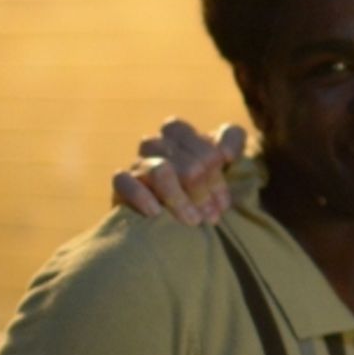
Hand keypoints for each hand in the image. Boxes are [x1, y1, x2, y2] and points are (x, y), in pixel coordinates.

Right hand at [111, 120, 246, 224]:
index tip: (224, 198)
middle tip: (212, 216)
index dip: (213, 163)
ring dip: (180, 199)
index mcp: (179, 133)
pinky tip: (156, 212)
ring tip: (194, 220)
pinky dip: (141, 196)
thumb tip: (226, 154)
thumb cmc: (205, 181)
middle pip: (188, 162)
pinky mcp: (121, 185)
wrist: (175, 215)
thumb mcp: (225, 157)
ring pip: (160, 170)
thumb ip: (232, 139)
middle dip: (204, 192)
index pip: (198, 138)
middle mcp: (156, 144)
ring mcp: (138, 164)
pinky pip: (124, 181)